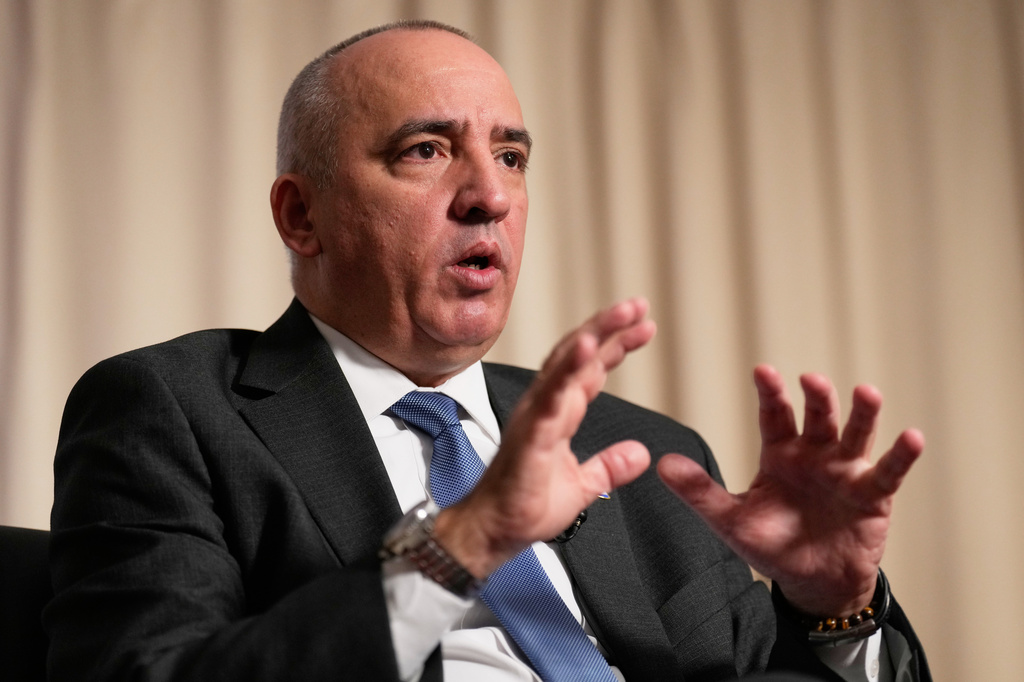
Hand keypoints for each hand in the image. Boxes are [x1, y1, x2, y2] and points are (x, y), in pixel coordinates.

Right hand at [435, 298, 655, 577]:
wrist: (495, 532)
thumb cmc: (526, 506)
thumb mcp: (583, 486)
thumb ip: (610, 466)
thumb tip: (639, 453)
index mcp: (558, 413)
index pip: (590, 368)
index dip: (615, 344)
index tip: (644, 325)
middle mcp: (545, 405)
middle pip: (578, 354)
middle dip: (609, 327)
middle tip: (638, 305)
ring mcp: (535, 415)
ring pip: (565, 364)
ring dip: (594, 335)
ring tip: (621, 313)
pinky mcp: (530, 433)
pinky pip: (551, 395)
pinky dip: (569, 369)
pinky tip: (587, 349)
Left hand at [657, 364, 922, 615]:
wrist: (811, 582)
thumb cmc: (772, 545)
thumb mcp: (730, 520)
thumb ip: (699, 491)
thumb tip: (661, 464)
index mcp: (780, 453)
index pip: (775, 415)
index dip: (770, 392)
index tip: (763, 370)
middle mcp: (815, 454)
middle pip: (818, 416)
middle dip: (817, 396)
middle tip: (811, 379)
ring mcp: (846, 471)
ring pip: (855, 433)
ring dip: (862, 413)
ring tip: (866, 392)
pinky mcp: (872, 494)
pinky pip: (889, 471)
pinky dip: (901, 455)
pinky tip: (911, 437)